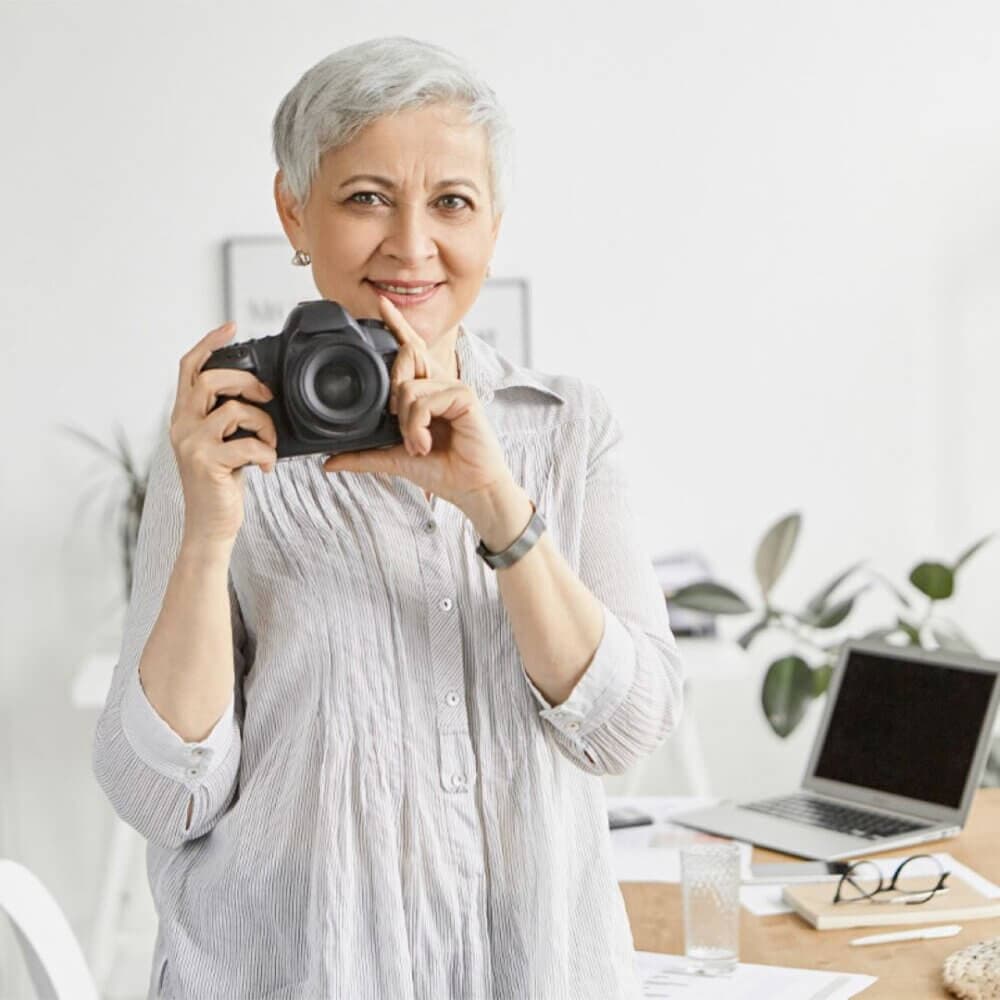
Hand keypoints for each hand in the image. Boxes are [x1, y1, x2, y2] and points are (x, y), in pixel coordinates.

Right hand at [170, 322, 278, 545]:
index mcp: (184, 417)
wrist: (210, 527)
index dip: (209, 343)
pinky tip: (267, 467)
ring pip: (235, 410)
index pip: (189, 368)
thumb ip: (227, 419)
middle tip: (267, 399)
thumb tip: (259, 394)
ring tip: (269, 444)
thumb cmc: (220, 485)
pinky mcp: (208, 463)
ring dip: (265, 425)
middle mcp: (181, 425)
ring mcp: (192, 444)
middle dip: (247, 382)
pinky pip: (249, 444)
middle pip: (211, 379)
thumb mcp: (220, 444)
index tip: (231, 327)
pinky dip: (267, 454)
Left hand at [322, 295, 513, 512]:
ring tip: (417, 445)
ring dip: (405, 423)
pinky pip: (425, 400)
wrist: (471, 488)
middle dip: (391, 389)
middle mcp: (441, 383)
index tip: (381, 306)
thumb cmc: (443, 470)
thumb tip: (329, 461)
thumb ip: (364, 455)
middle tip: (399, 425)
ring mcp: (454, 386)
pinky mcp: (464, 396)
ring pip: (408, 387)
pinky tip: (425, 444)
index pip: (411, 349)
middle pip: (405, 357)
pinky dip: (417, 426)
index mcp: (428, 390)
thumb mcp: (395, 460)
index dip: (397, 326)